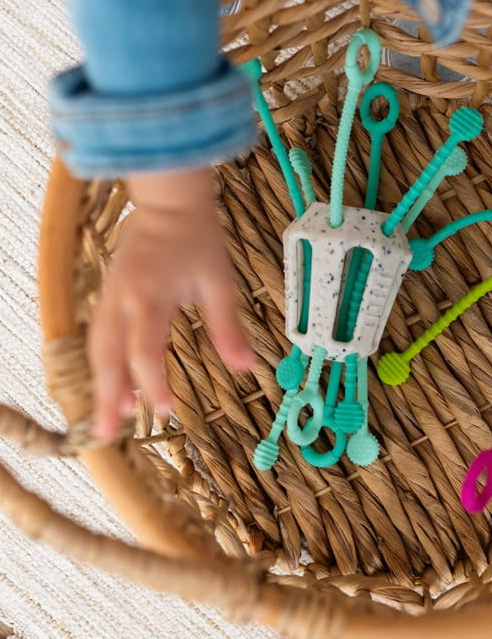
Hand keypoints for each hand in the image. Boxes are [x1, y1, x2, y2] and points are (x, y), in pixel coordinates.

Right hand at [89, 168, 254, 438]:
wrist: (170, 203)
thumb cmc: (198, 240)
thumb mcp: (221, 282)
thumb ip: (229, 327)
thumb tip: (248, 367)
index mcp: (151, 298)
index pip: (145, 351)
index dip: (153, 385)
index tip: (166, 412)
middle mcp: (123, 301)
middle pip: (107, 356)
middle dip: (107, 397)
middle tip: (105, 435)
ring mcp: (111, 295)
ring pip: (97, 347)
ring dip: (101, 383)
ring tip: (109, 419)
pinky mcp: (109, 293)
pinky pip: (99, 334)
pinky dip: (103, 362)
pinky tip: (112, 381)